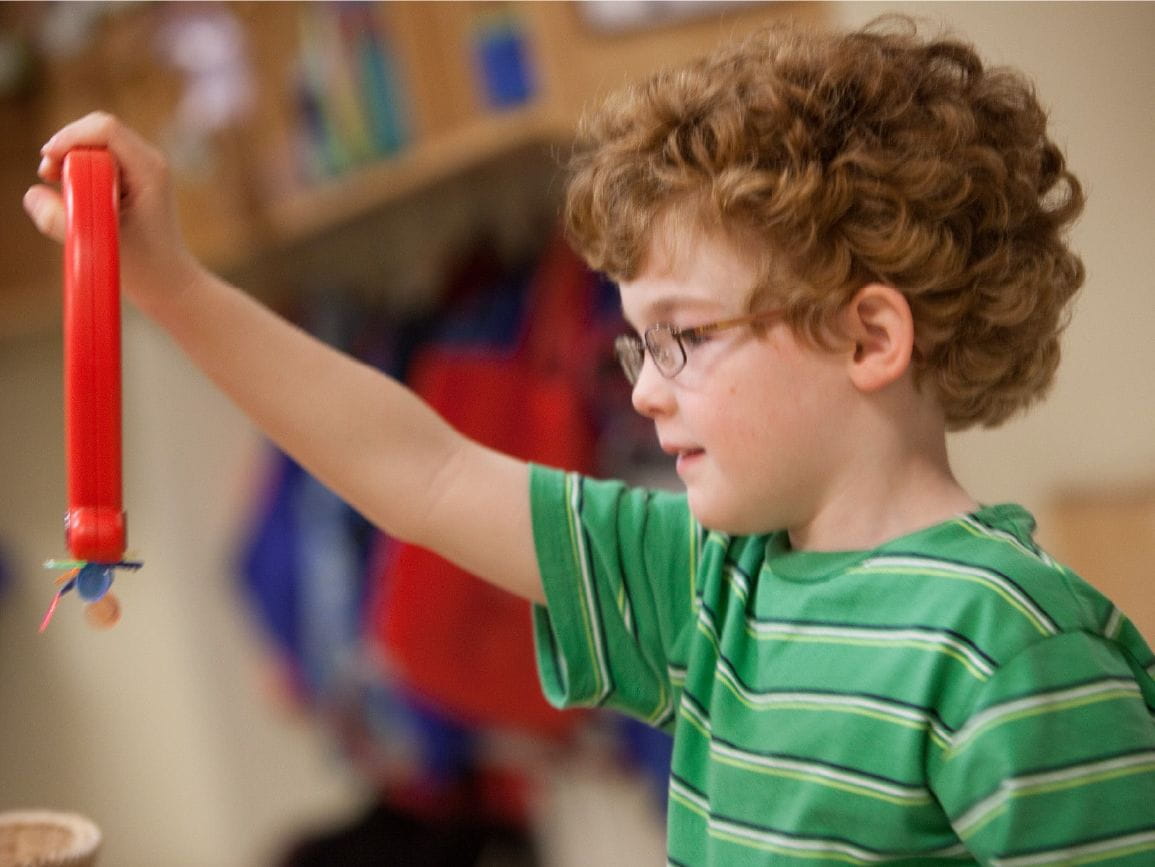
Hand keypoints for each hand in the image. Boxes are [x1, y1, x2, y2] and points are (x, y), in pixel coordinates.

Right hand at [23, 111, 206, 314]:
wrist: (170, 283)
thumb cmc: (145, 268)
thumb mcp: (98, 245)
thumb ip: (61, 220)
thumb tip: (33, 195)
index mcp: (150, 170)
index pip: (105, 129)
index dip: (70, 138)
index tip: (48, 164)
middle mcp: (149, 162)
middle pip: (97, 131)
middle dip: (67, 147)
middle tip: (48, 175)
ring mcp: (142, 169)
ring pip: (95, 143)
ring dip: (70, 159)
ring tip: (56, 183)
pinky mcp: (132, 180)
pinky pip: (98, 160)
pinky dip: (79, 170)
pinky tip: (70, 192)